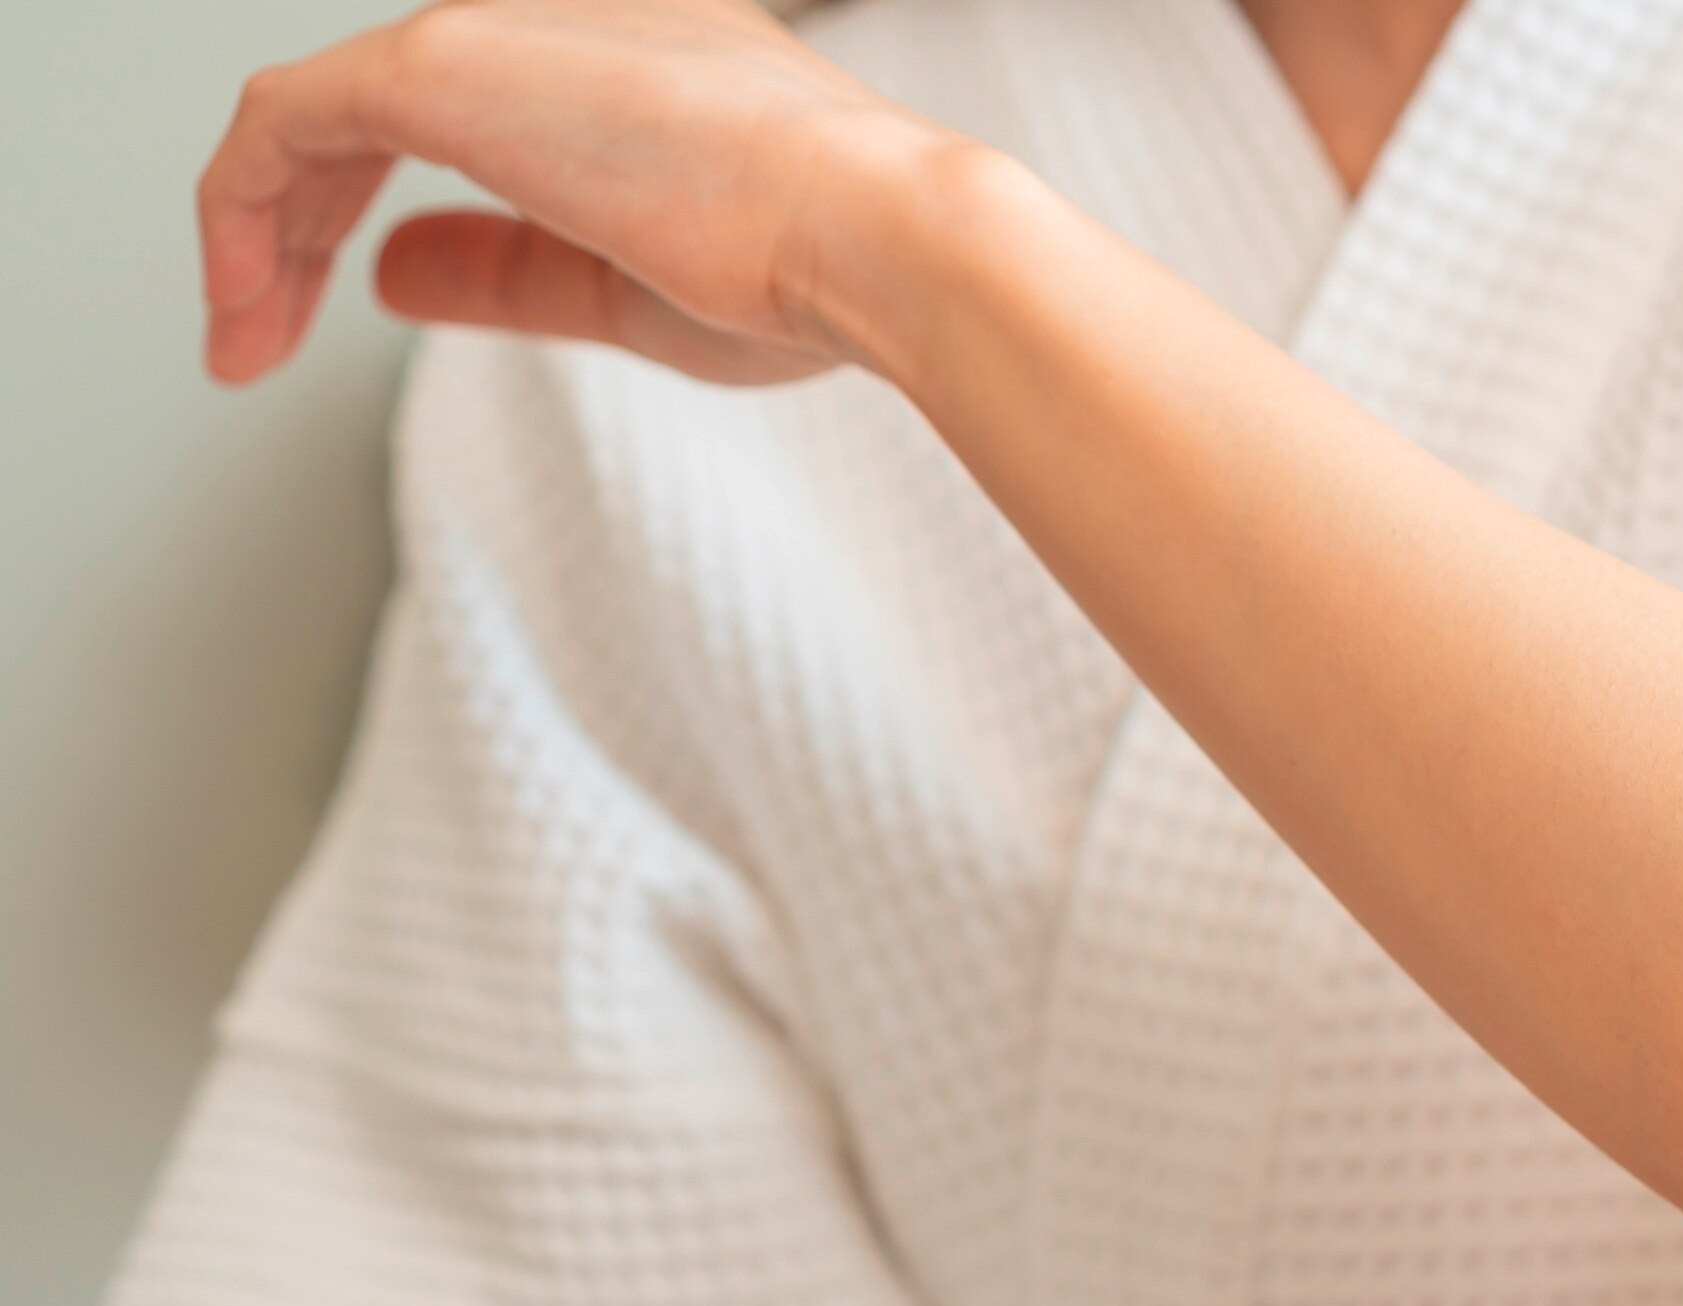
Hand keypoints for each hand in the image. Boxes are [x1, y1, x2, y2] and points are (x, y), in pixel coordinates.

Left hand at [198, 0, 954, 384]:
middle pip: (372, 111)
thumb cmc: (809, 274)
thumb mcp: (624, 291)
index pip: (457, 119)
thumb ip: (503, 271)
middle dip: (294, 227)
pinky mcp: (443, 60)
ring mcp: (495, 29)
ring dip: (257, 230)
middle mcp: (550, 19)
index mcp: (616, 59)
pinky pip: (285, 120)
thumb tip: (393, 275)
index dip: (371, 211)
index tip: (348, 303)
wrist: (880, 236)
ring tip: (241, 337)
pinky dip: (242, 210)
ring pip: (316, 112)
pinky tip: (243, 298)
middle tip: (259, 333)